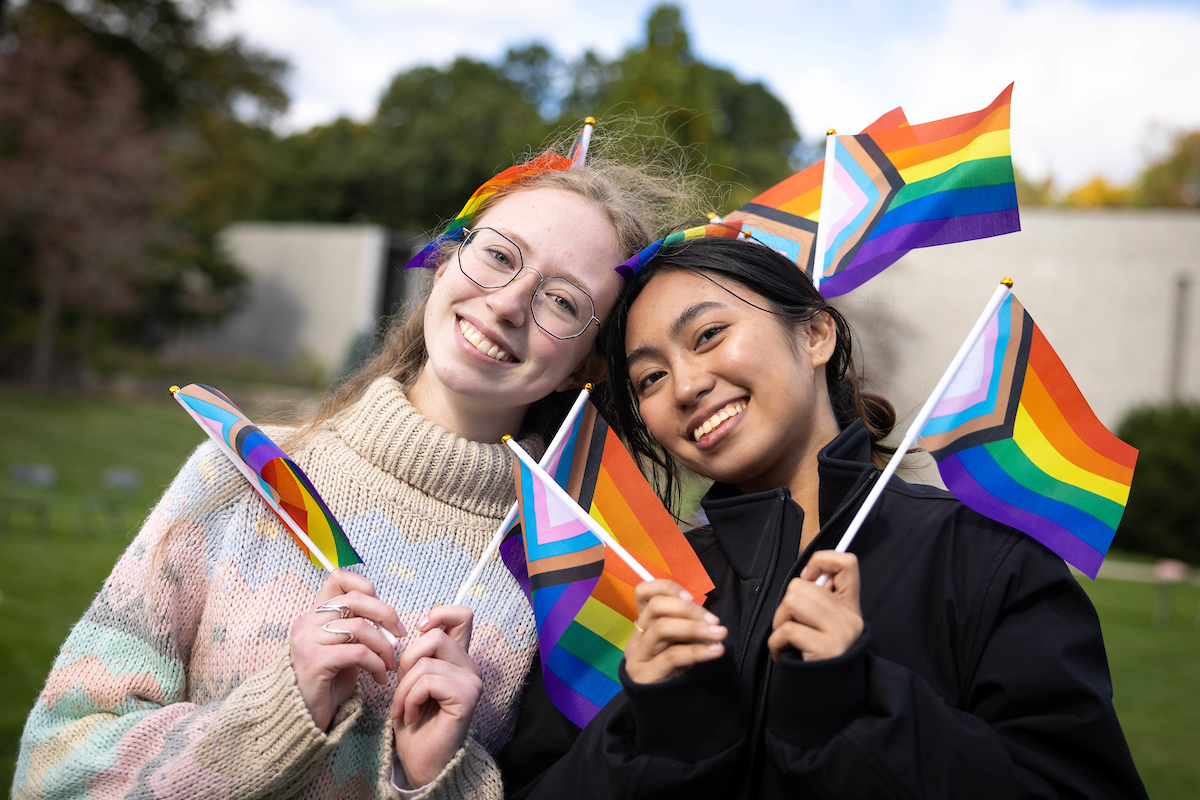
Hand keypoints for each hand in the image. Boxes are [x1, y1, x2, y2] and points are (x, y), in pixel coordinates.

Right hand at [290, 569, 404, 730]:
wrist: (302, 719)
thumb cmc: (328, 684)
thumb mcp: (344, 649)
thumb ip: (358, 628)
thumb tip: (390, 616)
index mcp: (313, 615)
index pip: (338, 578)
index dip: (365, 586)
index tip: (383, 613)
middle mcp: (306, 622)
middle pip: (356, 599)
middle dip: (386, 615)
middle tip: (400, 635)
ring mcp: (308, 640)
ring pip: (361, 627)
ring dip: (384, 647)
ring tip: (390, 665)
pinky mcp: (316, 661)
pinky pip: (359, 652)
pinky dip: (376, 663)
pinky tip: (380, 677)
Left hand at [391, 605, 481, 787]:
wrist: (420, 761)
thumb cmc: (414, 720)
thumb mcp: (411, 679)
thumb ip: (419, 654)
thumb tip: (417, 628)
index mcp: (457, 658)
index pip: (462, 615)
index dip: (439, 614)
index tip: (420, 632)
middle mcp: (469, 666)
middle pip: (435, 636)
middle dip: (407, 661)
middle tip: (402, 689)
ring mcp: (471, 681)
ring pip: (426, 662)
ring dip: (403, 689)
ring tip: (403, 708)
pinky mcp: (466, 697)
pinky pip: (428, 681)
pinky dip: (410, 699)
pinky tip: (412, 716)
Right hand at [624, 579, 725, 684]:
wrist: (663, 710)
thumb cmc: (674, 671)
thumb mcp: (678, 643)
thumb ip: (685, 625)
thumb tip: (706, 614)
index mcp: (643, 623)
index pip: (643, 592)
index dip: (667, 588)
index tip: (692, 597)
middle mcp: (636, 636)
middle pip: (655, 607)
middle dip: (688, 610)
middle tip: (714, 621)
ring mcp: (638, 655)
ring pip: (662, 628)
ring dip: (695, 628)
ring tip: (719, 634)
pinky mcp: (645, 675)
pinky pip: (672, 655)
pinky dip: (698, 650)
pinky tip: (716, 651)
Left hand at [767, 550, 862, 661]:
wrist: (827, 700)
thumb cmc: (817, 657)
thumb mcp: (827, 625)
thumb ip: (819, 600)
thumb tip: (805, 576)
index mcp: (851, 605)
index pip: (847, 562)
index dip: (820, 561)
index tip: (808, 580)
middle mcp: (851, 617)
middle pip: (801, 585)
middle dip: (785, 606)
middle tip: (791, 627)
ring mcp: (841, 633)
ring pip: (792, 602)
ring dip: (779, 622)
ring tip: (788, 639)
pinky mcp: (826, 649)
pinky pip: (788, 630)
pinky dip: (776, 643)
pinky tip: (785, 654)